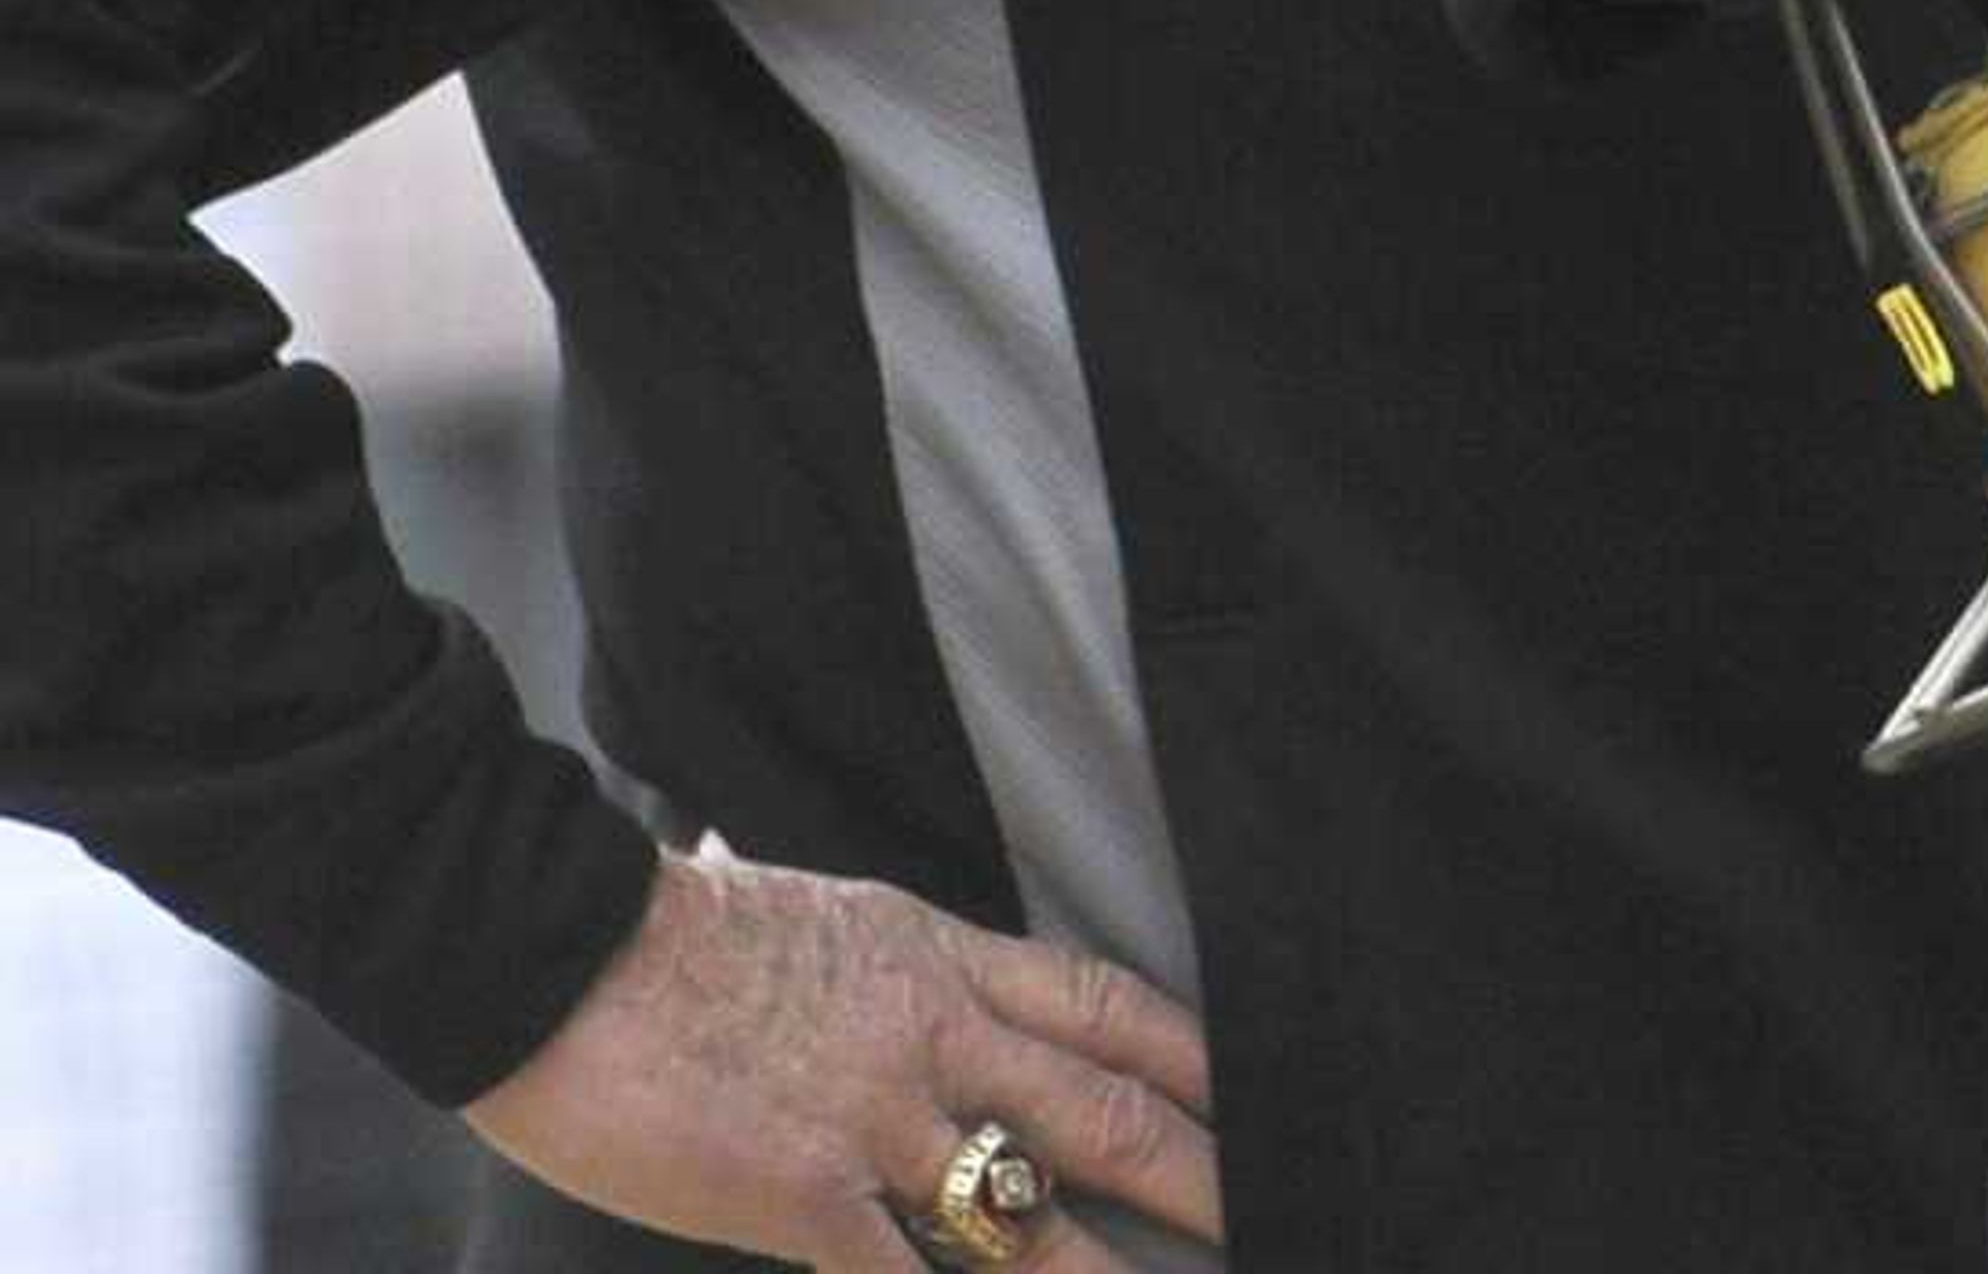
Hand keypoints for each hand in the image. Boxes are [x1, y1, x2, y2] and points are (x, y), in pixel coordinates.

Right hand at [463, 841, 1220, 1267]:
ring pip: (1032, 1216)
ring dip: (1108, 1272)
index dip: (1184, 1049)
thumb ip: (857, 950)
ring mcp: (876, 1120)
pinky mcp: (805, 1197)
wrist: (556, 947)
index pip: (1097, 999)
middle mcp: (932, 1033)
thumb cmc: (660, 930)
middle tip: (1270, 1209)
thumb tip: (846, 926)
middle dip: (1194, 1170)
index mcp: (934, 954)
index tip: (1248, 1088)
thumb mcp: (804, 912)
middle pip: (1101, 1107)